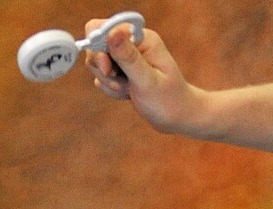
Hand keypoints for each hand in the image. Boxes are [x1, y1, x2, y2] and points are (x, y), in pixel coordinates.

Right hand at [85, 21, 204, 133]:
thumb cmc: (168, 101)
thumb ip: (128, 58)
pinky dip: (111, 88)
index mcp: (141, 38)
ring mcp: (125, 56)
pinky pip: (101, 76)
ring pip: (96, 63)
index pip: (103, 28)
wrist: (177, 117)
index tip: (108, 69)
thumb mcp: (147, 81)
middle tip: (123, 84)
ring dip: (109, 81)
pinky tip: (129, 94)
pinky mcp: (120, 69)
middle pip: (96, 46)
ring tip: (130, 90)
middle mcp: (132, 42)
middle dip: (104, 69)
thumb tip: (112, 33)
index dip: (99, 48)